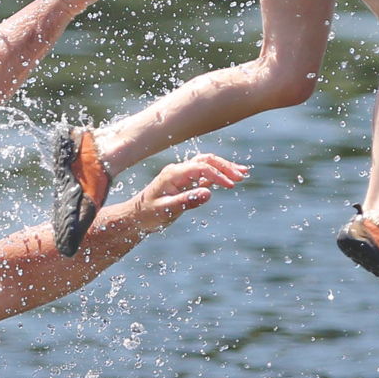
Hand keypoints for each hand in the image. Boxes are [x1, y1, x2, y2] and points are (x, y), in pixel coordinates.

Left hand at [126, 154, 248, 232]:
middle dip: (225, 166)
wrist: (136, 217)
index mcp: (174, 174)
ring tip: (242, 173)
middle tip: (242, 175)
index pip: (201, 168)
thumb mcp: (167, 210)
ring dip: (224, 167)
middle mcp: (178, 170)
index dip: (218, 175)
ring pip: (206, 164)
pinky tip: (229, 179)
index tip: (231, 186)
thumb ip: (187, 201)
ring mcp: (182, 174)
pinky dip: (218, 174)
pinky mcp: (184, 181)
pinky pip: (204, 173)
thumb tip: (209, 193)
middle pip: (206, 160)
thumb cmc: (148, 215)